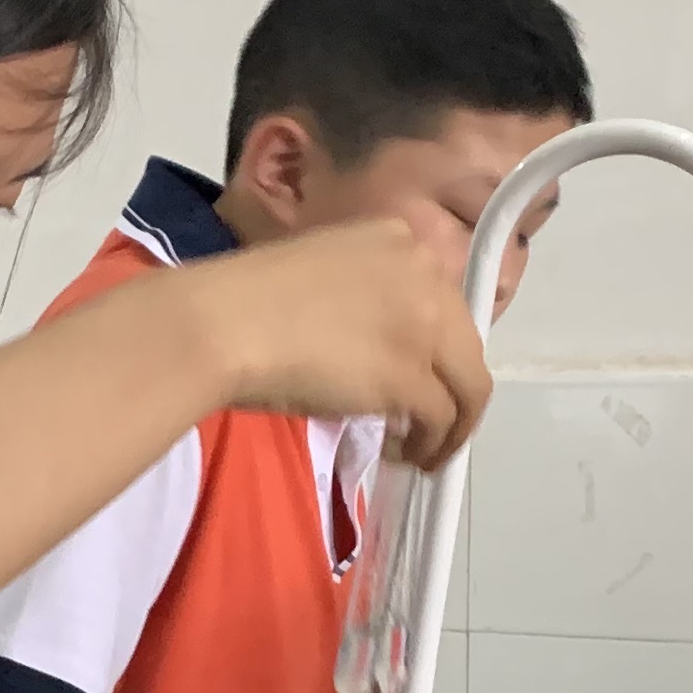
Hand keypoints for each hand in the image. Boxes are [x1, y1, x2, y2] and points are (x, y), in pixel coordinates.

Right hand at [183, 218, 491, 468]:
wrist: (224, 323)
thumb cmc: (247, 299)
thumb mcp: (320, 272)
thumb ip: (361, 297)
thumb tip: (375, 349)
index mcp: (397, 237)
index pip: (441, 299)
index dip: (434, 346)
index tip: (417, 374)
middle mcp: (424, 274)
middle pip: (466, 343)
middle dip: (454, 388)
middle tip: (428, 423)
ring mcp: (424, 325)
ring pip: (469, 385)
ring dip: (453, 425)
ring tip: (423, 450)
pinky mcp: (411, 377)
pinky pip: (443, 419)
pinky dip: (432, 445)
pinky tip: (405, 454)